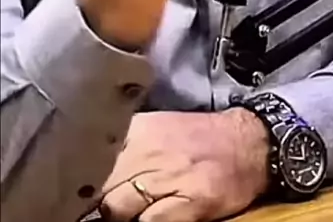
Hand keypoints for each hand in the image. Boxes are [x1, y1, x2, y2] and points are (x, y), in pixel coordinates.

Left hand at [98, 109, 269, 220]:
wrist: (248, 142)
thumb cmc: (197, 138)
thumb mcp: (156, 129)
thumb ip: (124, 144)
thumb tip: (89, 168)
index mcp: (138, 131)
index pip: (90, 158)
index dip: (81, 180)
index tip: (75, 194)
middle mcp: (149, 151)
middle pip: (99, 187)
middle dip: (96, 201)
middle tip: (100, 209)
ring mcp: (169, 177)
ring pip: (117, 207)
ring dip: (117, 216)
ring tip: (128, 214)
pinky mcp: (191, 201)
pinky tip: (151, 218)